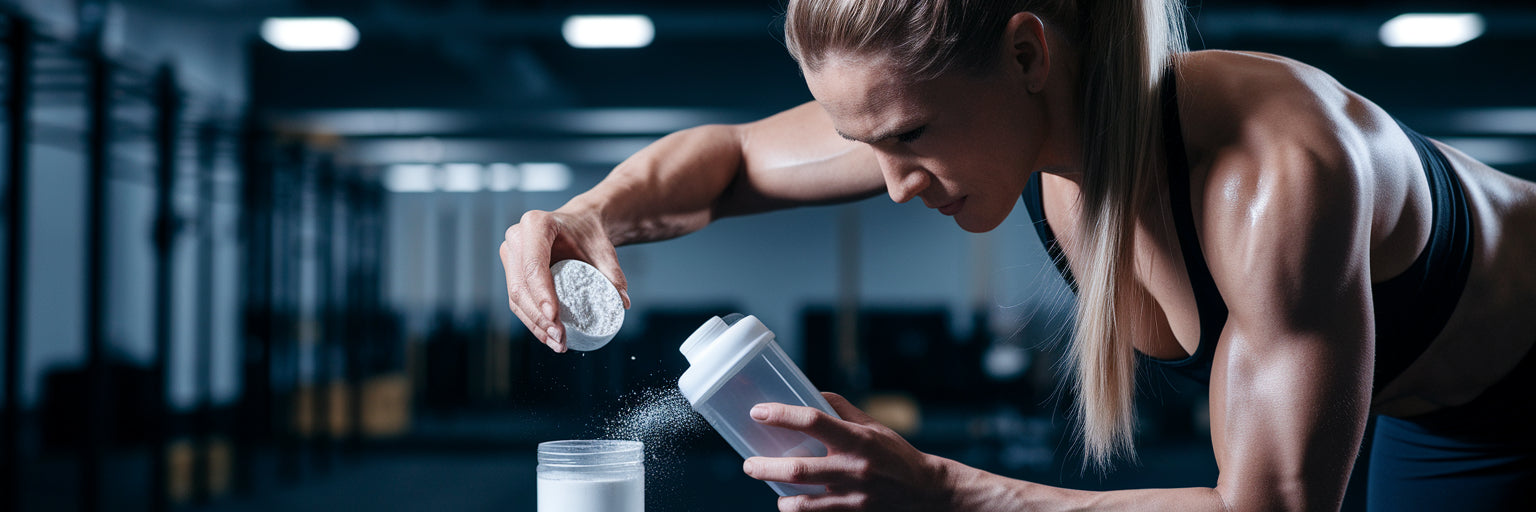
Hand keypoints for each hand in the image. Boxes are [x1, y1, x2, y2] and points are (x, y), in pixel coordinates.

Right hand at [499, 208, 628, 351]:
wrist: (578, 225)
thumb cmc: (589, 235)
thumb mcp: (604, 251)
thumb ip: (613, 274)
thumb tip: (623, 303)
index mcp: (536, 224)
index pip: (534, 265)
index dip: (542, 294)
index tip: (555, 318)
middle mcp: (517, 238)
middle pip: (521, 286)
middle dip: (539, 318)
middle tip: (560, 338)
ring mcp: (511, 254)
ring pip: (516, 297)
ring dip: (534, 325)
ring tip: (558, 343)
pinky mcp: (511, 270)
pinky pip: (517, 300)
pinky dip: (532, 320)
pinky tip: (548, 337)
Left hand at [743, 392, 954, 511]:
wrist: (925, 492)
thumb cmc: (895, 453)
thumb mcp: (873, 426)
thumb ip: (841, 410)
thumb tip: (811, 394)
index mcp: (857, 439)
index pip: (813, 421)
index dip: (782, 415)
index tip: (758, 412)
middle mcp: (853, 468)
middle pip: (798, 469)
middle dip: (765, 467)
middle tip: (748, 464)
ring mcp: (852, 496)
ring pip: (803, 502)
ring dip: (780, 497)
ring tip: (770, 488)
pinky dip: (799, 510)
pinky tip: (791, 503)